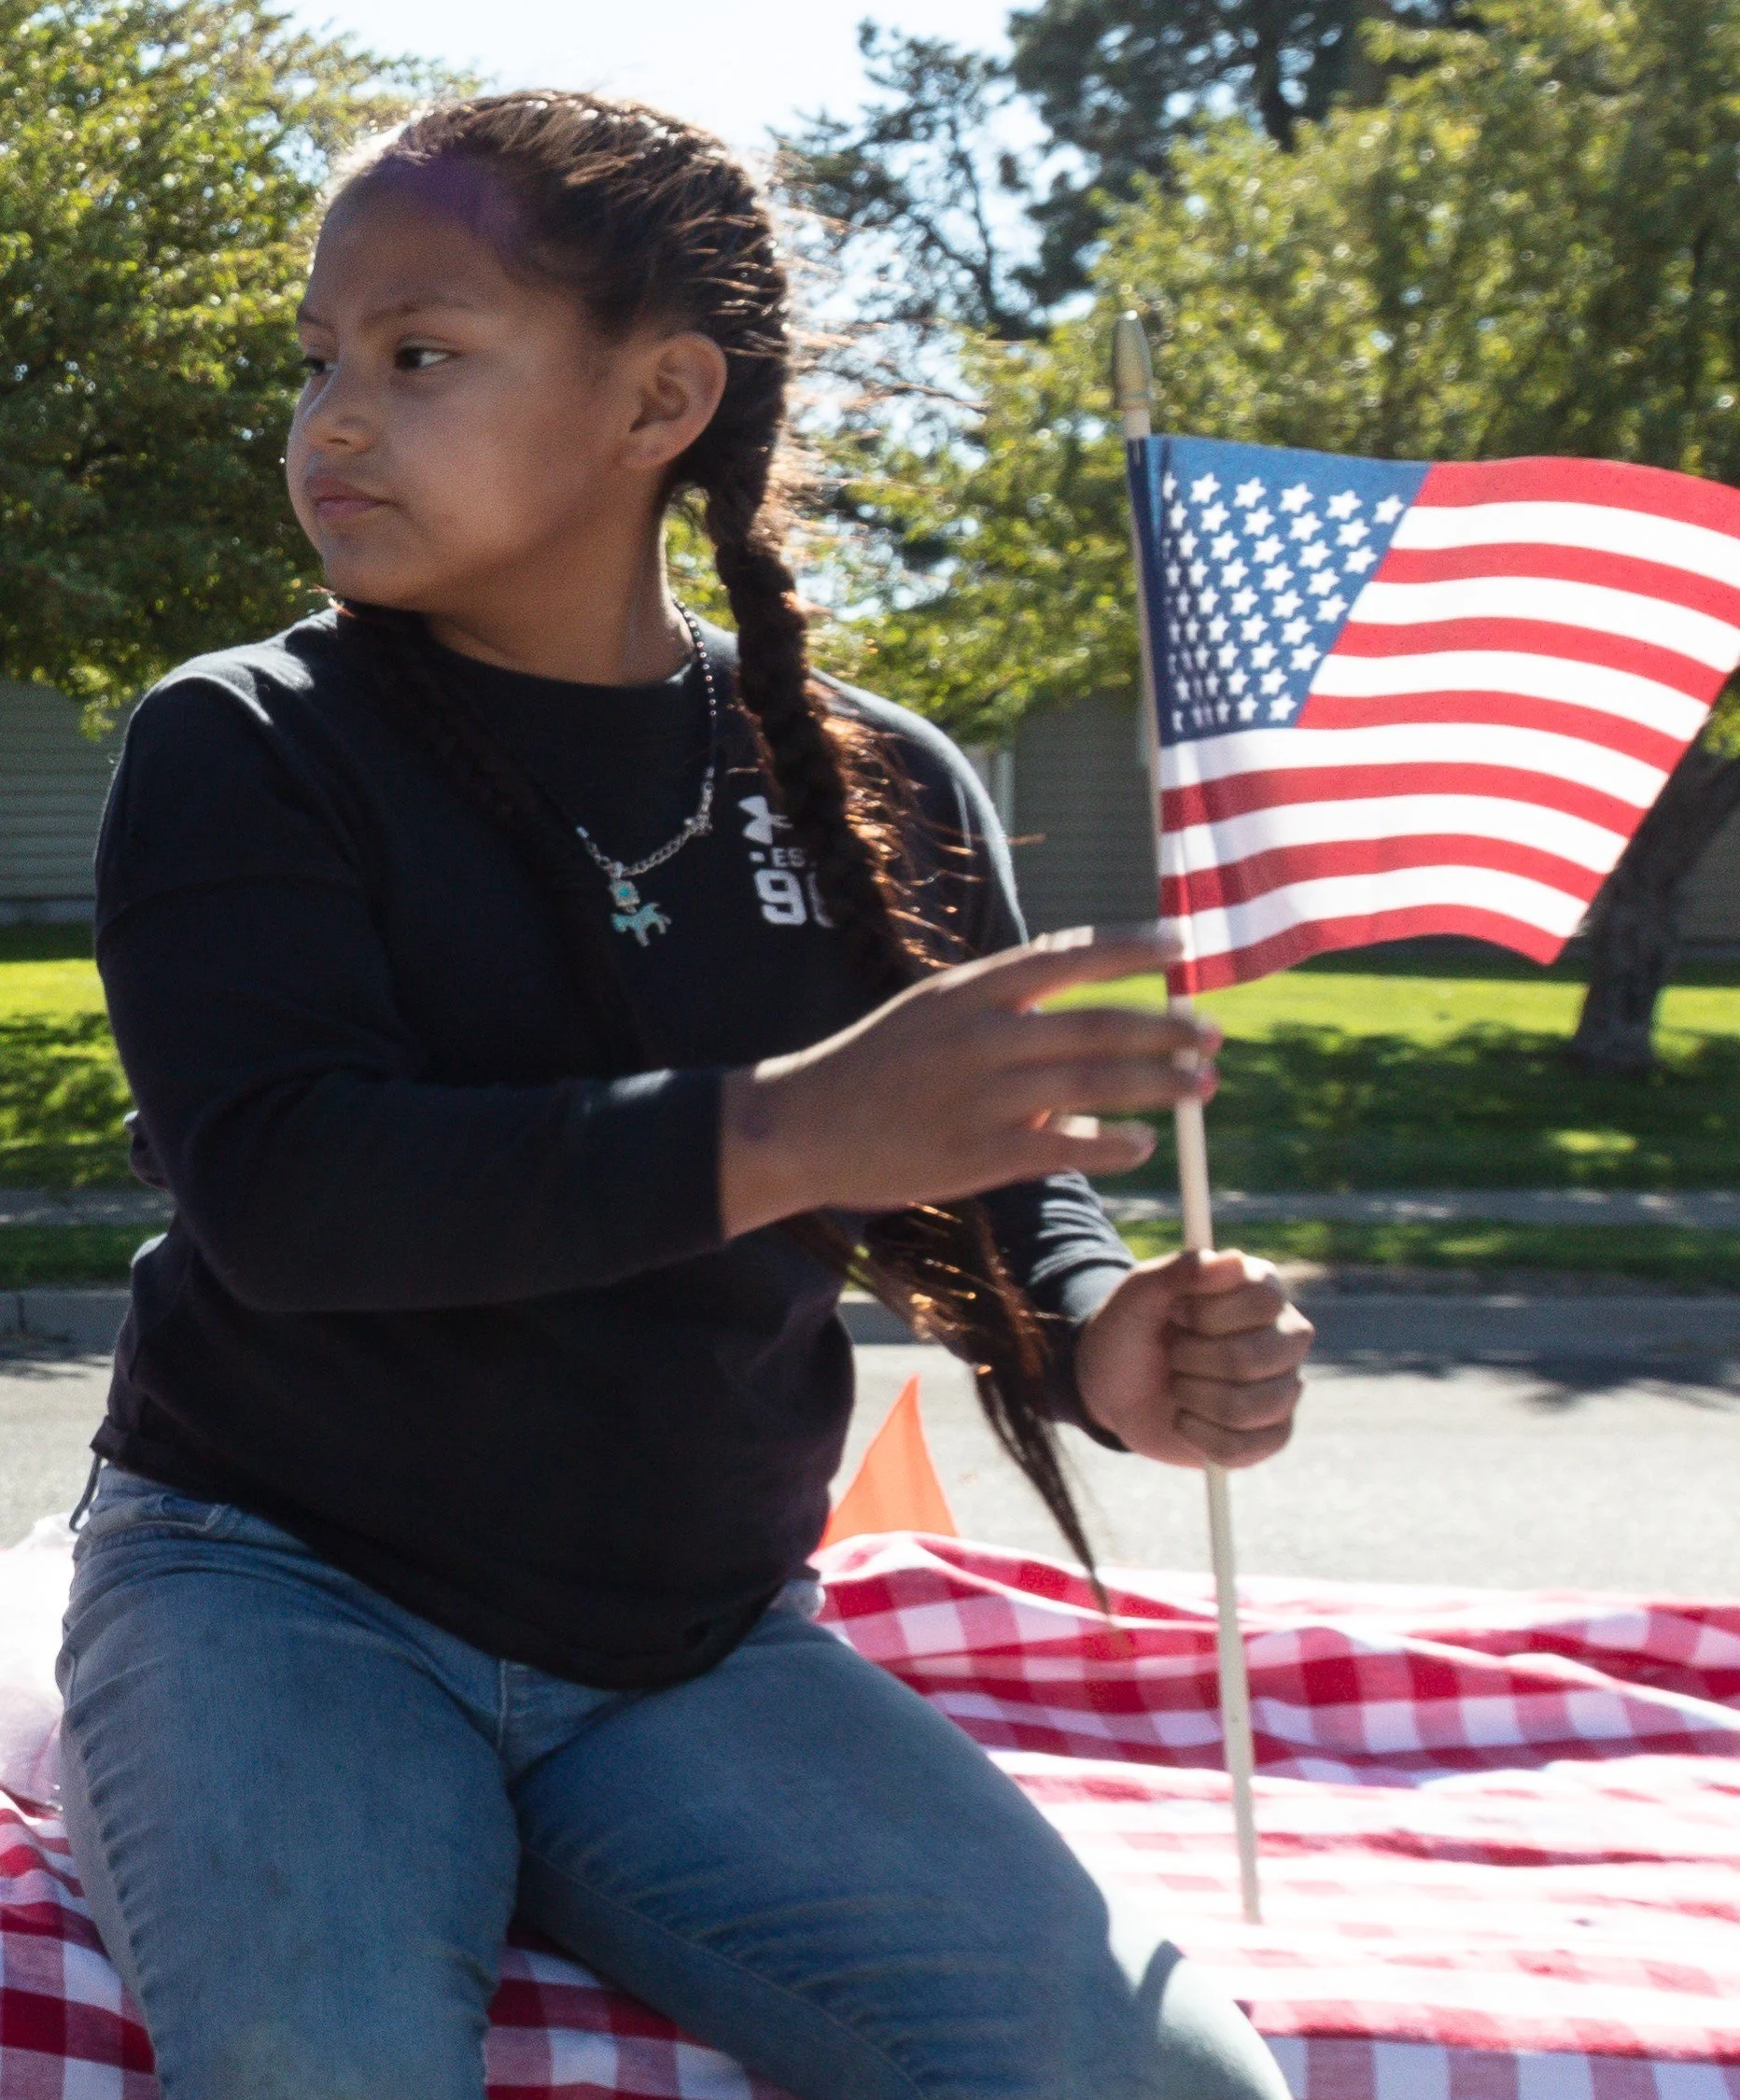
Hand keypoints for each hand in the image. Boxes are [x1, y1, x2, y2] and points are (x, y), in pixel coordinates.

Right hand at [718, 926, 1218, 1236]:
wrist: (800, 1126)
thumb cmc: (873, 1069)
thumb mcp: (933, 1018)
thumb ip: (1005, 1021)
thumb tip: (1078, 1048)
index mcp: (970, 988)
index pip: (1069, 955)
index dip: (1133, 950)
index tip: (1183, 947)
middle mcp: (981, 1034)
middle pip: (1099, 1022)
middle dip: (1167, 1029)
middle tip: (1214, 1034)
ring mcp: (979, 1095)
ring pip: (1094, 1081)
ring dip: (1160, 1084)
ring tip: (1205, 1086)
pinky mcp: (974, 1155)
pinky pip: (1063, 1145)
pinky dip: (1111, 1143)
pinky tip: (1143, 1145)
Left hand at [1073, 1249, 1312, 1467]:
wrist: (1111, 1385)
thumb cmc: (1131, 1329)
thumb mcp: (1139, 1293)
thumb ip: (1180, 1271)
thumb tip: (1232, 1260)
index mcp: (1262, 1290)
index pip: (1263, 1300)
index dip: (1210, 1313)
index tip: (1177, 1313)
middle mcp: (1285, 1336)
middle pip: (1258, 1356)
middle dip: (1193, 1359)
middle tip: (1174, 1352)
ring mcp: (1284, 1388)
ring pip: (1250, 1406)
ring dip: (1193, 1397)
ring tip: (1178, 1385)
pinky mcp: (1271, 1436)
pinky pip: (1243, 1448)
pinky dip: (1197, 1435)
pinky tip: (1184, 1419)